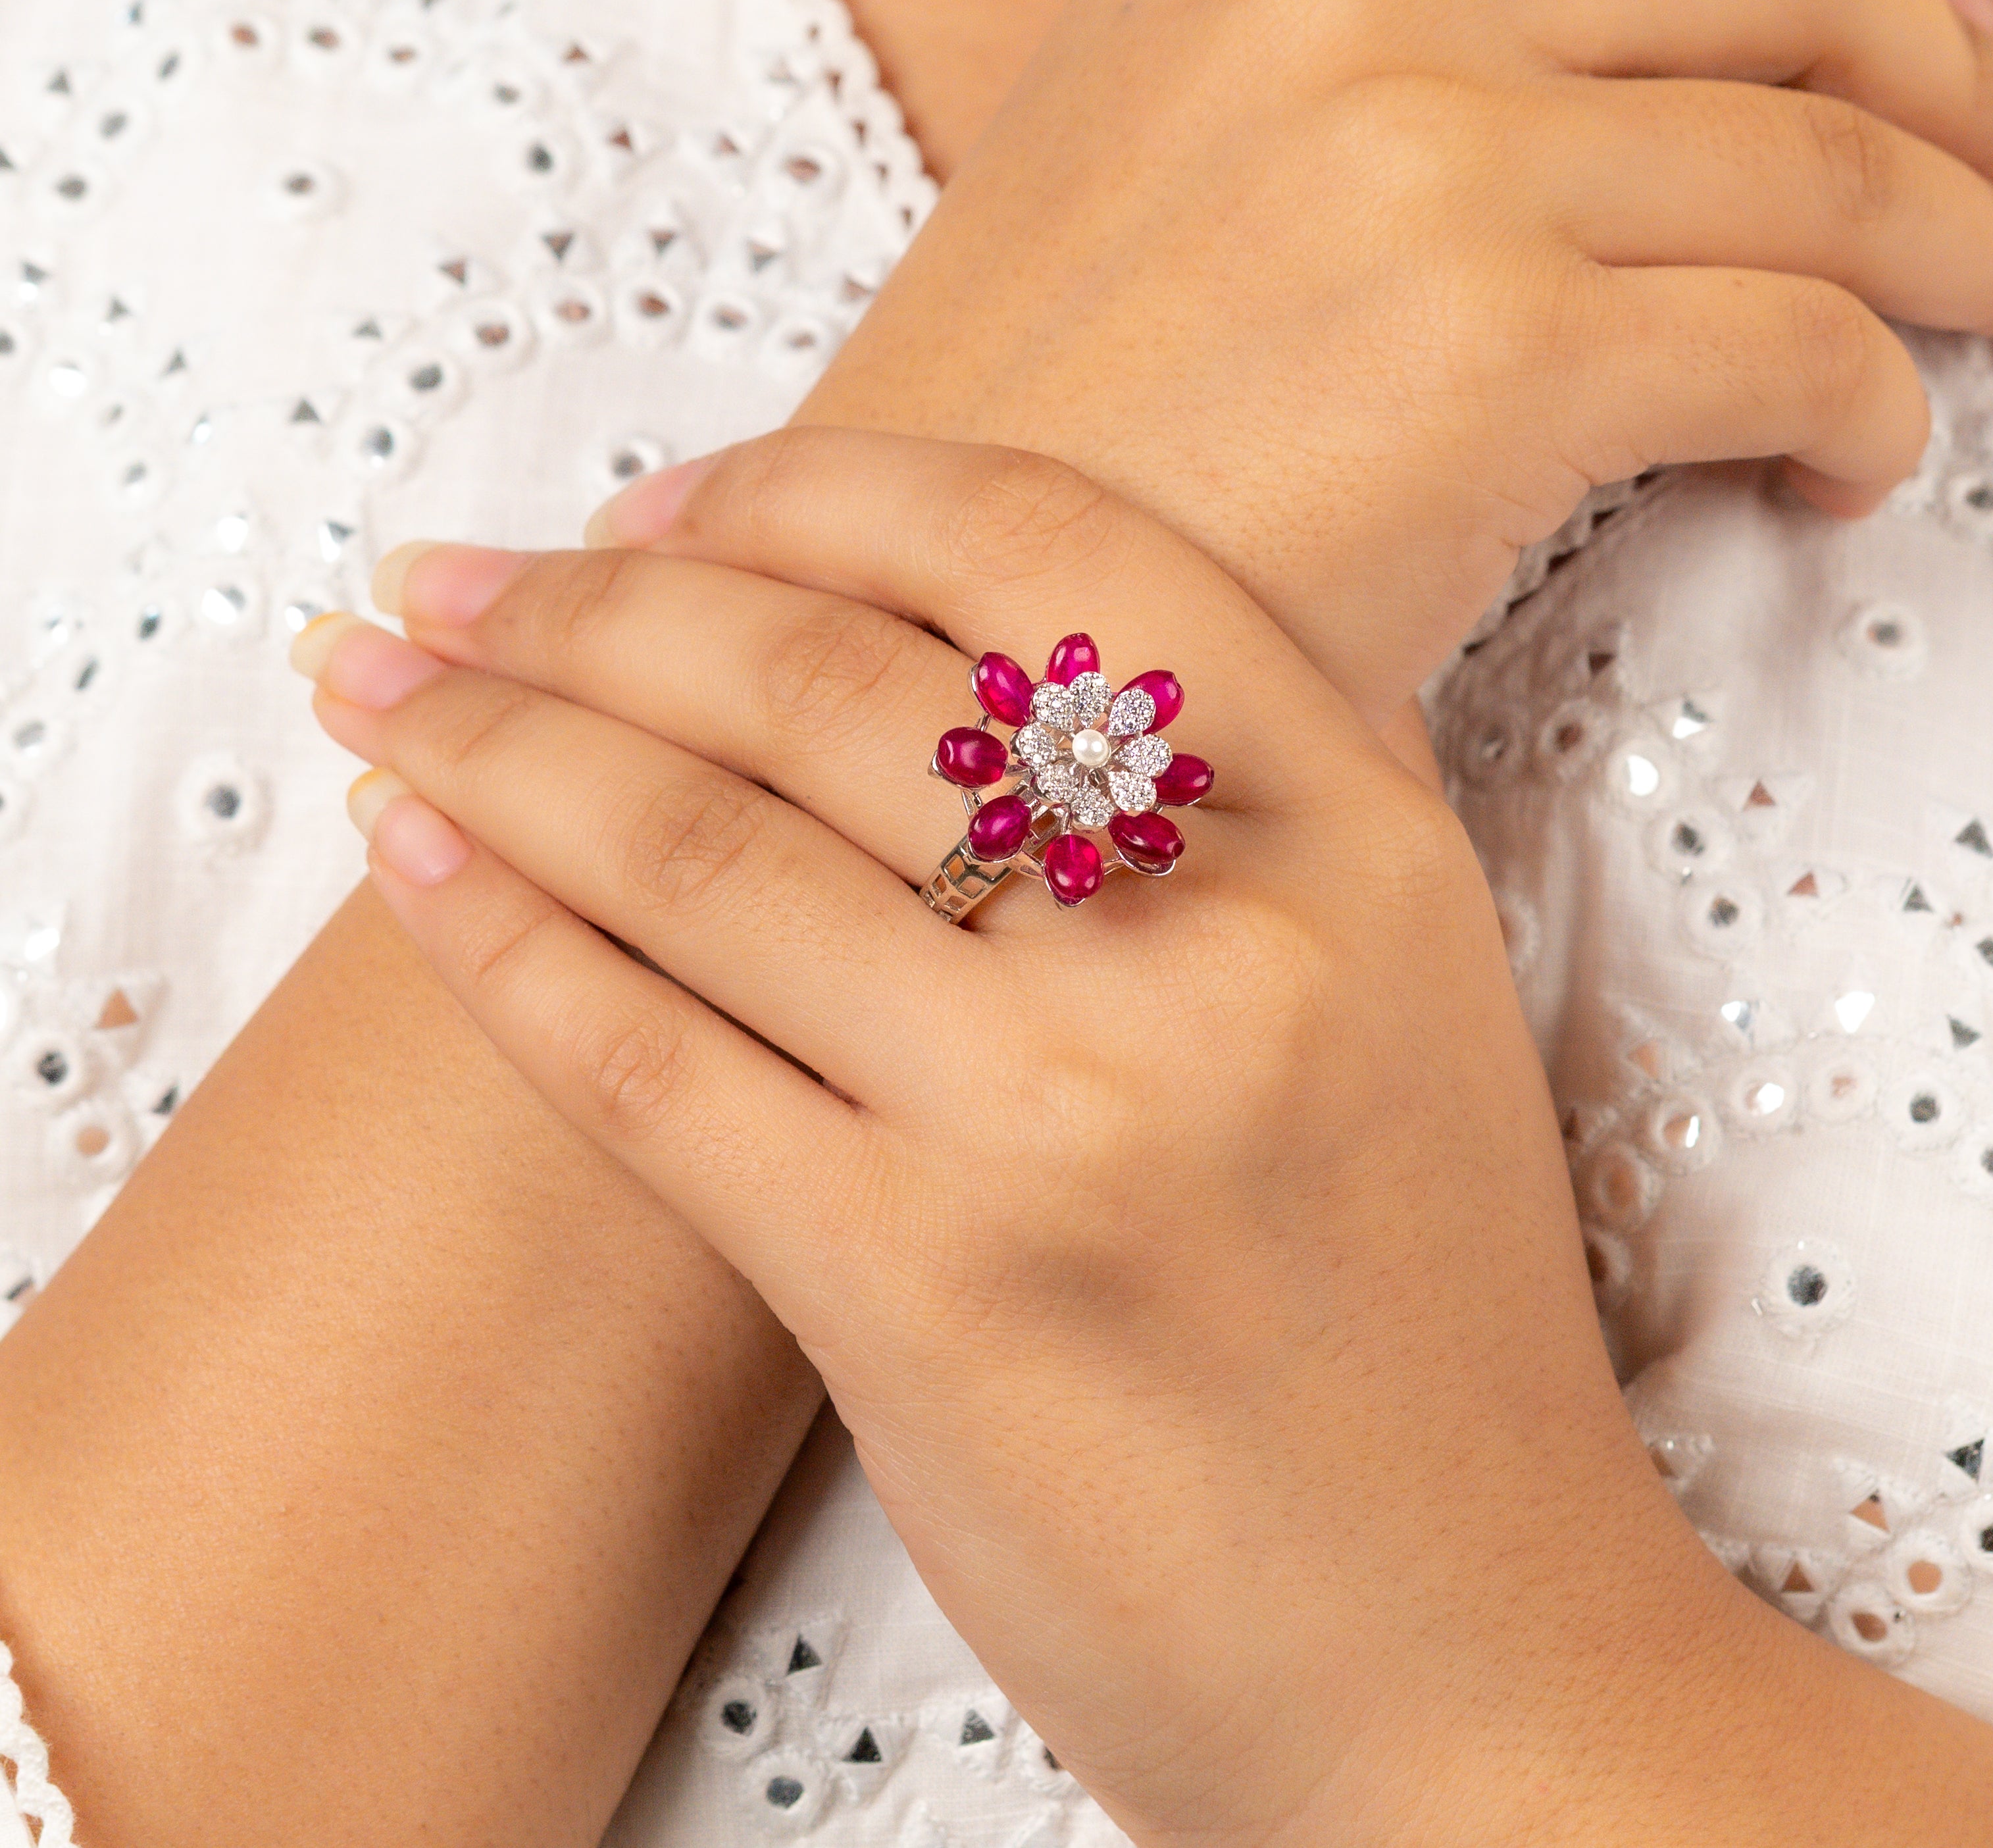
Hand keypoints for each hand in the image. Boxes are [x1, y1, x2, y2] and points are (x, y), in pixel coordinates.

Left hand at [296, 428, 1690, 1844]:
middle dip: (589, 604)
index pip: (1051, 549)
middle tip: (449, 582)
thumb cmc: (1417, 1316)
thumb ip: (1253, 794)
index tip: (663, 503)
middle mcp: (1215, 945)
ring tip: (378, 688)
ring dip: (498, 745)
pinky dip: (505, 943)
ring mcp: (1059, 1120)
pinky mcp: (917, 1297)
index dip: (818, 491)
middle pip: (833, 684)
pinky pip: (650, 1062)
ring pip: (705, 852)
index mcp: (1357, 835)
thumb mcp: (1408, 986)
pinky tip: (416, 860)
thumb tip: (978, 630)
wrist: (1463, 1653)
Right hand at [791, 0, 1992, 721]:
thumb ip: (1353, 67)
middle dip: (1962, 69)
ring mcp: (1410, 147)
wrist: (899, 642)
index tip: (1931, 34)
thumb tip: (1608, 87)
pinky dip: (1873, 402)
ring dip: (1976, 240)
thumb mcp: (1150, 165)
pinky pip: (1795, 336)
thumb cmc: (1038, 456)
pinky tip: (1844, 471)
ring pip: (1827, 150)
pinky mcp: (1484, 343)